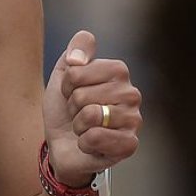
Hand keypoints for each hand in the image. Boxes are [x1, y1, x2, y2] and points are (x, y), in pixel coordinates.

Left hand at [42, 30, 141, 186]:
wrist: (61, 143)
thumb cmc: (65, 108)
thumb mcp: (63, 73)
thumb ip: (76, 50)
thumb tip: (78, 57)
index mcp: (118, 72)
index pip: (77, 71)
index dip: (66, 84)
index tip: (71, 91)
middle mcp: (132, 94)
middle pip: (82, 94)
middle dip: (72, 106)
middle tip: (78, 113)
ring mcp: (134, 120)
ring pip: (91, 115)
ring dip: (78, 125)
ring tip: (84, 127)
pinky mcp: (130, 145)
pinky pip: (96, 137)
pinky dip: (84, 142)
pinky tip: (90, 144)